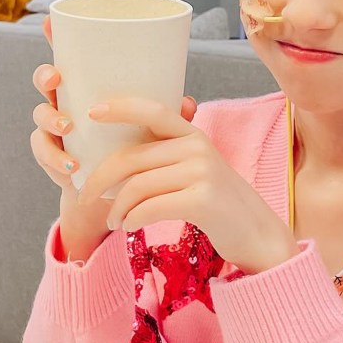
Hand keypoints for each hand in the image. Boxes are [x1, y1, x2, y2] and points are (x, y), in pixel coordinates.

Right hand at [29, 18, 199, 262]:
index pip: (67, 56)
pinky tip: (72, 164)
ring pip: (40, 115)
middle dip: (46, 75)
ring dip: (51, 118)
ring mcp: (54, 129)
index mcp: (86, 87)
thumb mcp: (153, 129)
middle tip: (57, 78)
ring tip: (69, 126)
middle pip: (45, 80)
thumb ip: (167, 116)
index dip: (55, 36)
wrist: (116, 192)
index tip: (51, 22)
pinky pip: (44, 151)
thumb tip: (188, 102)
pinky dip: (55, 157)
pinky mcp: (52, 156)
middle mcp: (65, 103)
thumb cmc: (134, 148)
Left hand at [77, 98, 299, 274]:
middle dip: (100, 179)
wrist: (257, 233)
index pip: (153, 111)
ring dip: (117, 207)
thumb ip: (168, 156)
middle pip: (132, 157)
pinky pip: (150, 207)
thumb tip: (120, 156)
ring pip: (137, 186)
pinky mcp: (202, 201)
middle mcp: (198, 148)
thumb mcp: (197, 169)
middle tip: (86, 197)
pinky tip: (128, 227)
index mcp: (193, 135)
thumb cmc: (218, 203)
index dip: (121, 108)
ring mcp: (202, 173)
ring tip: (113, 221)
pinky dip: (132, 219)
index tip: (92, 112)